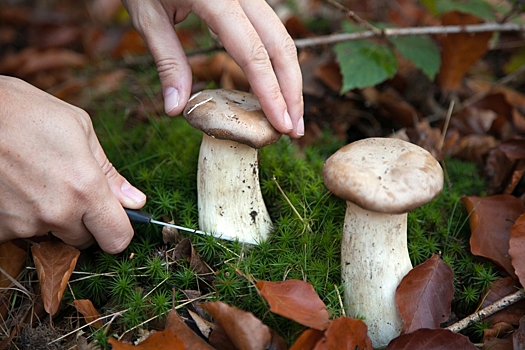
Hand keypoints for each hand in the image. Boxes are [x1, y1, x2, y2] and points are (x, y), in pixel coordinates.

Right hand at [0, 76, 145, 252]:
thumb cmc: (25, 111)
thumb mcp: (79, 129)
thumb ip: (109, 173)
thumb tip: (135, 201)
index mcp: (86, 188)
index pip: (117, 239)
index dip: (119, 231)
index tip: (113, 220)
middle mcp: (57, 213)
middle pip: (84, 238)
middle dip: (83, 219)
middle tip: (67, 187)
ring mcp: (23, 223)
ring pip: (51, 233)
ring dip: (49, 215)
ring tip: (35, 179)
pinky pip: (20, 232)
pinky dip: (21, 216)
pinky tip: (15, 187)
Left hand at [121, 0, 303, 137]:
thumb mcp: (147, 17)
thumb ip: (167, 62)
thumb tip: (176, 110)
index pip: (254, 53)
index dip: (271, 93)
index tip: (281, 125)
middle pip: (282, 46)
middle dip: (292, 91)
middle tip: (295, 131)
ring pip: (283, 38)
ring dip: (291, 79)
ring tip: (291, 116)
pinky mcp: (249, 0)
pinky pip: (271, 32)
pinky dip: (278, 64)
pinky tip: (277, 88)